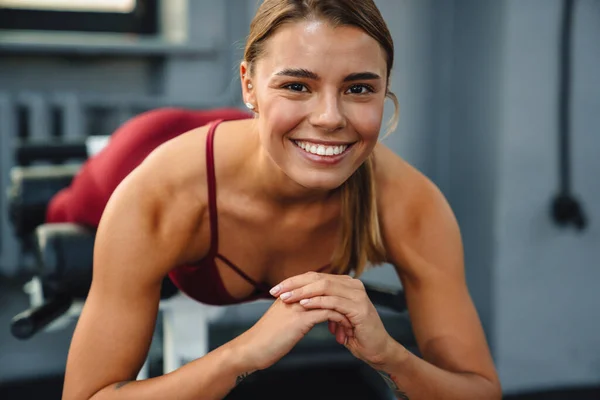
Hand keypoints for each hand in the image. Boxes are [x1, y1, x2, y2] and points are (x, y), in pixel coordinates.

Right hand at [232, 297, 353, 370]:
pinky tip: (343, 329)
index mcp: (290, 292)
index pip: (318, 283)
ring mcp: (298, 305)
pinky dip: (339, 320)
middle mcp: (295, 294)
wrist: (252, 348)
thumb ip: (295, 308)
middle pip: (327, 287)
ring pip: (330, 299)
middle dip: (342, 300)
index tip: (343, 306)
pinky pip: (327, 312)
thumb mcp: (283, 316)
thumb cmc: (266, 336)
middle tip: (352, 312)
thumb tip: (311, 308)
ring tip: (350, 324)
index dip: (333, 294)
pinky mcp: (300, 319)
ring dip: (343, 311)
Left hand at [270, 272, 396, 365]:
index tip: (275, 289)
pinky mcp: (359, 308)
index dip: (294, 281)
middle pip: (318, 278)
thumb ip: (321, 303)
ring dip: (302, 292)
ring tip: (286, 298)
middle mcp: (352, 285)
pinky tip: (304, 305)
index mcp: (345, 284)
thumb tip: (298, 298)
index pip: (315, 277)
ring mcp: (357, 295)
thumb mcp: (334, 314)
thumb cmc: (354, 334)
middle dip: (294, 284)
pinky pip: (333, 301)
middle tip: (276, 291)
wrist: (375, 349)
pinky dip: (317, 302)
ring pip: (324, 287)